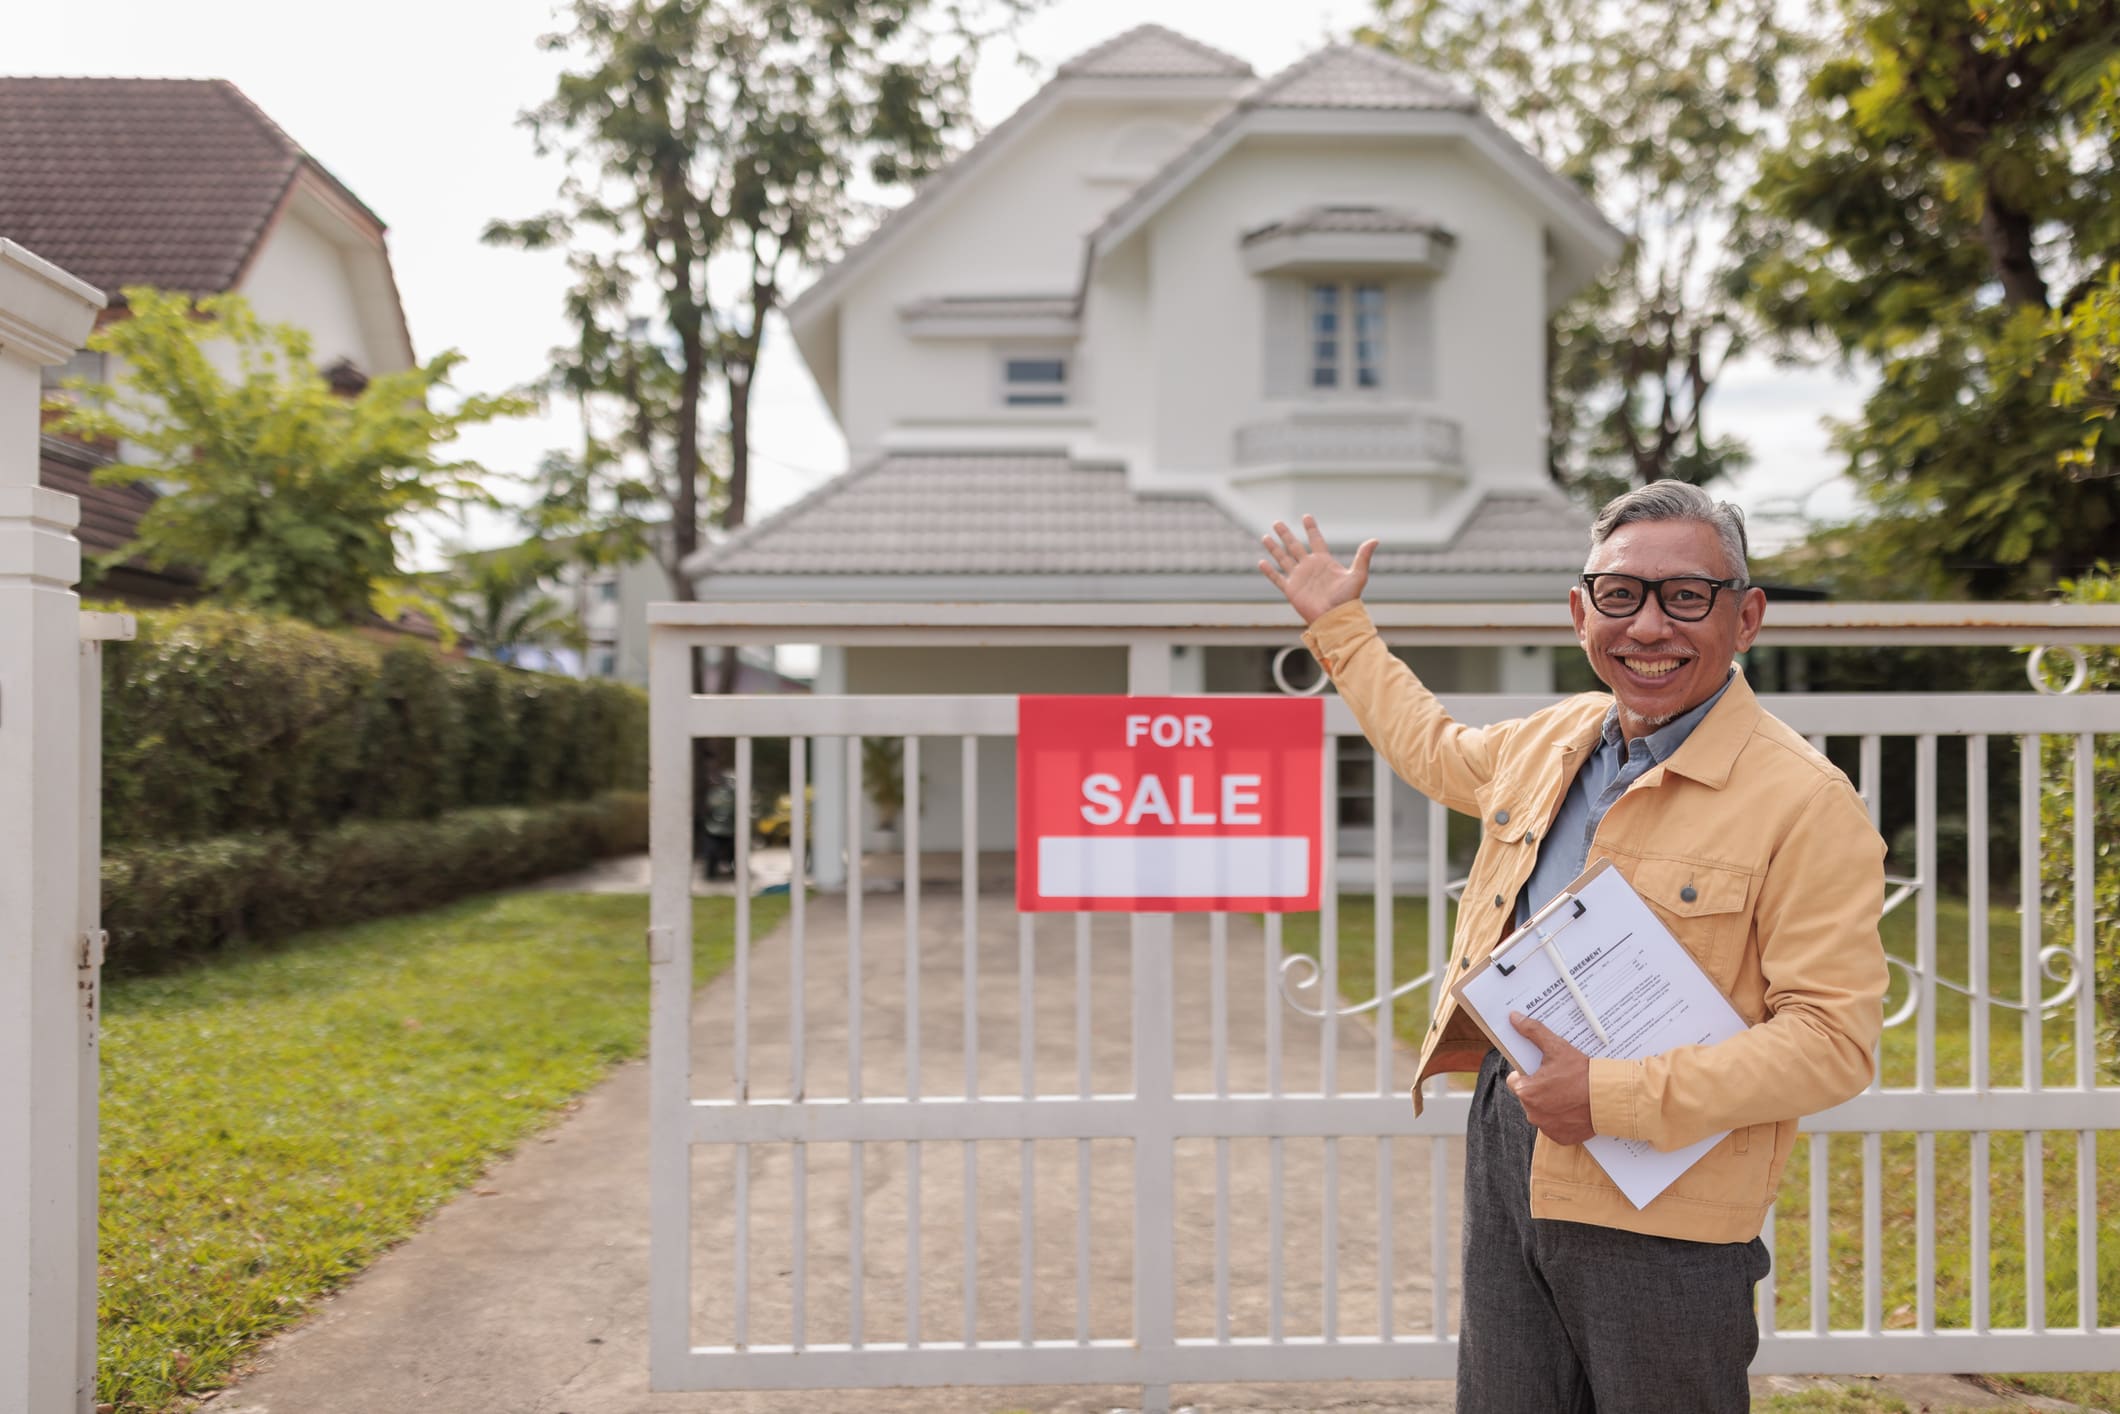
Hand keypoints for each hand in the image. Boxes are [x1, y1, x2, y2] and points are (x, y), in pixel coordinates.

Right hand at [1258, 515, 1377, 626]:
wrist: (1335, 618)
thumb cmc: (1348, 599)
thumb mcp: (1358, 575)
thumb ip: (1363, 557)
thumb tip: (1375, 540)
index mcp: (1324, 561)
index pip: (1315, 540)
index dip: (1311, 529)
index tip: (1305, 516)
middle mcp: (1309, 567)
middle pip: (1294, 546)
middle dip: (1286, 534)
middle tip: (1277, 522)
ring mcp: (1299, 578)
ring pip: (1283, 559)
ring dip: (1274, 548)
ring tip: (1265, 536)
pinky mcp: (1291, 590)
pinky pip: (1277, 578)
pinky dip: (1269, 571)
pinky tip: (1261, 562)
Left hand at [1506, 1012, 1594, 1144]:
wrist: (1609, 1098)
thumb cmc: (1582, 1073)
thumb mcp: (1557, 1047)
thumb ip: (1533, 1031)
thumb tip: (1514, 1018)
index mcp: (1525, 1091)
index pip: (1515, 1080)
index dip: (1527, 1073)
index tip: (1542, 1070)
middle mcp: (1532, 1112)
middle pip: (1529, 1096)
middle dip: (1540, 1088)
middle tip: (1559, 1080)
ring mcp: (1546, 1127)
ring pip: (1541, 1112)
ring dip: (1550, 1104)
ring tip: (1569, 1093)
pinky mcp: (1560, 1138)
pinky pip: (1555, 1127)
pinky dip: (1562, 1119)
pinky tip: (1574, 1108)